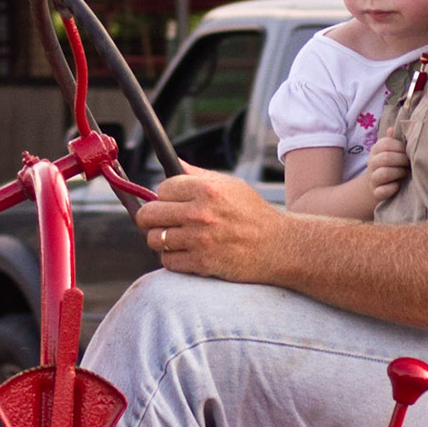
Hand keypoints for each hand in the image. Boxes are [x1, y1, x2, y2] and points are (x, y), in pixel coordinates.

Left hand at [135, 166, 287, 280]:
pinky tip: (184, 253)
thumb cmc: (253, 214)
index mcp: (206, 189)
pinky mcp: (201, 263)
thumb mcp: (230, 185)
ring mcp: (199, 239)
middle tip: (160, 221)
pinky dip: (171, 258)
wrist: (278, 247)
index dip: (164, 196)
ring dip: (161, 240)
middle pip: (150, 214)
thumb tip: (173, 163)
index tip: (170, 202)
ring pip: (155, 239)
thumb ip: (198, 175)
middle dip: (151, 218)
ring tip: (175, 238)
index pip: (162, 188)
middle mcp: (200, 213)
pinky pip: (167, 261)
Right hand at [367, 133, 409, 201]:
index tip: (408, 151)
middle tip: (410, 163)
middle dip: (402, 161)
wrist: (380, 184)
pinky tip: (399, 185)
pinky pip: (383, 191)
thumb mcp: (393, 150)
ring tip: (406, 173)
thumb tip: (395, 128)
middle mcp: (371, 163)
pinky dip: (393, 188)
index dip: (400, 147)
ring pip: (384, 174)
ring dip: (399, 173)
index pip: (386, 143)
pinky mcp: (376, 193)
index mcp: (376, 150)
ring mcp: (373, 179)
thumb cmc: (392, 163)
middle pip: (386, 158)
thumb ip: (396, 139)